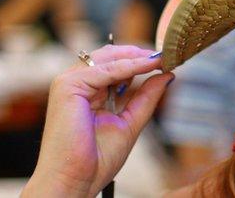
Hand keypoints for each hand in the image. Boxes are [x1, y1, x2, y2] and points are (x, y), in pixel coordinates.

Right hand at [23, 45, 172, 196]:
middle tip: (166, 55)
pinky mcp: (68, 86)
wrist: (74, 180)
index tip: (166, 60)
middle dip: (139, 54)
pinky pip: (104, 70)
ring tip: (161, 58)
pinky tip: (149, 65)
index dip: (140, 61)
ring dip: (137, 57)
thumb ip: (146, 97)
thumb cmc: (95, 159)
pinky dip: (129, 66)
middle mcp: (75, 83)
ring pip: (107, 58)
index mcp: (86, 92)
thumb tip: (167, 75)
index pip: (114, 65)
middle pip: (110, 56)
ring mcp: (69, 82)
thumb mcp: (130, 121)